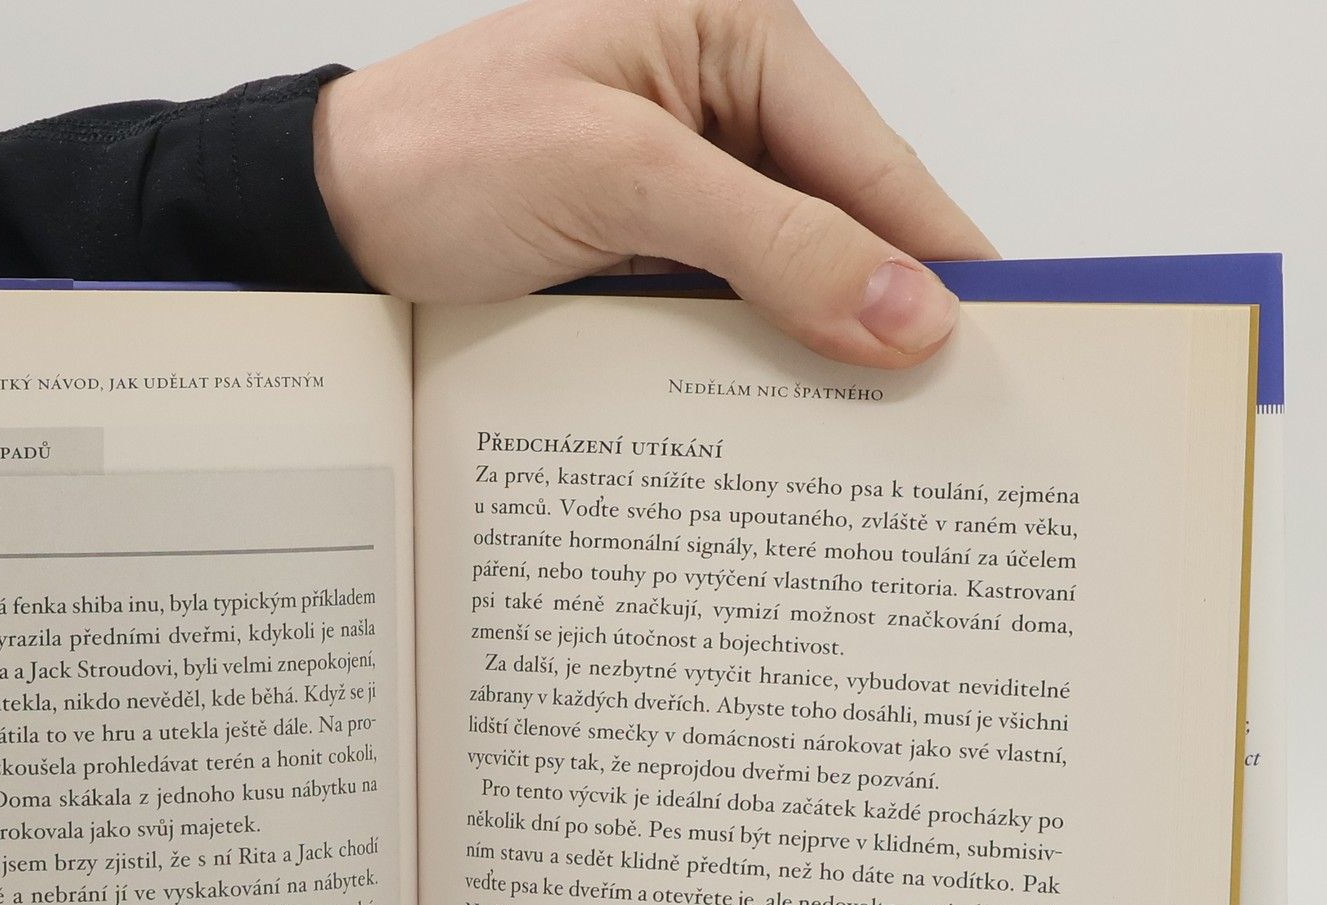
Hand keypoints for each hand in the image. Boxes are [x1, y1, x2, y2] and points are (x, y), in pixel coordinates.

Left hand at [314, 0, 994, 365]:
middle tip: (947, 419)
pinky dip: (753, 366)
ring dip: (819, 353)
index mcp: (734, 33)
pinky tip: (783, 424)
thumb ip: (771, 241)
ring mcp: (683, 185)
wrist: (322, 220)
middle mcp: (721, 102)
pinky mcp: (643, 251)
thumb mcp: (619, 179)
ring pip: (789, 279)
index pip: (871, 159)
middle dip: (883, 314)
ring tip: (879, 442)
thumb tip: (908, 309)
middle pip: (842, 223)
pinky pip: (727, 312)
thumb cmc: (441, 156)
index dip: (938, 255)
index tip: (1004, 343)